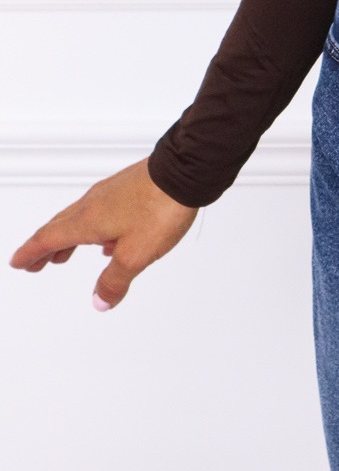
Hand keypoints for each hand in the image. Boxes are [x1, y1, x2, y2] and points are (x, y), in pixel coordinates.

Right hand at [9, 157, 198, 309]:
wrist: (188, 169)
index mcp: (87, 220)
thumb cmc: (160, 208)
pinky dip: (95, 227)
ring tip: (67, 253)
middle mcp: (94, 202)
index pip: (49, 238)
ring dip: (70, 236)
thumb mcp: (135, 255)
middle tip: (36, 262)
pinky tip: (110, 238)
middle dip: (46, 246)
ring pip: (82, 217)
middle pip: (61, 226)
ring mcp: (113, 192)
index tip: (19, 261)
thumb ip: (114, 281)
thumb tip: (99, 301)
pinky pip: (103, 209)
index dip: (32, 252)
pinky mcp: (131, 186)